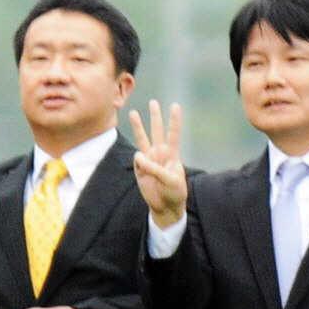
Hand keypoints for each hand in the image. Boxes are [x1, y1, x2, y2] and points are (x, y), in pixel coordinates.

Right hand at [126, 100, 187, 228]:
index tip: (175, 106)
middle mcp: (160, 153)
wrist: (165, 207)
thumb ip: (154, 167)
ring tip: (133, 112)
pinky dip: (139, 163)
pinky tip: (144, 171)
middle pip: (157, 131)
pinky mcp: (140, 169)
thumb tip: (137, 156)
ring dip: (138, 126)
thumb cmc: (174, 192)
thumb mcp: (170, 180)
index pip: (173, 134)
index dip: (174, 120)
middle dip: (156, 117)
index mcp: (172, 155)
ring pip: (142, 139)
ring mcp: (149, 160)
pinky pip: (137, 160)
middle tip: (154, 102)